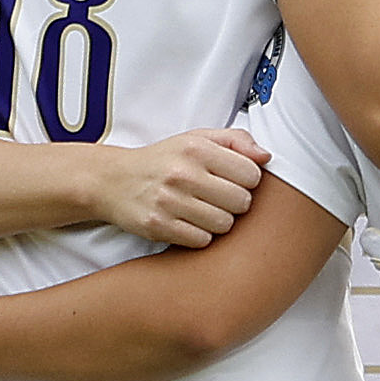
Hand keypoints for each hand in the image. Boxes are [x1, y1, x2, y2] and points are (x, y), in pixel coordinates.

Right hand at [89, 128, 265, 247]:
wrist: (113, 180)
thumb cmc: (163, 160)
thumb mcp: (196, 139)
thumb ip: (235, 141)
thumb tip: (266, 157)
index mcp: (196, 148)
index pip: (252, 174)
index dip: (247, 181)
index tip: (232, 181)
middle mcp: (183, 173)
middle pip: (242, 202)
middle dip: (235, 203)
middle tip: (218, 198)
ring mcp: (169, 201)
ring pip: (224, 224)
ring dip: (218, 221)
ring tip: (203, 210)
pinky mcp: (158, 226)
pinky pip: (202, 241)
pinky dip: (199, 236)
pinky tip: (188, 223)